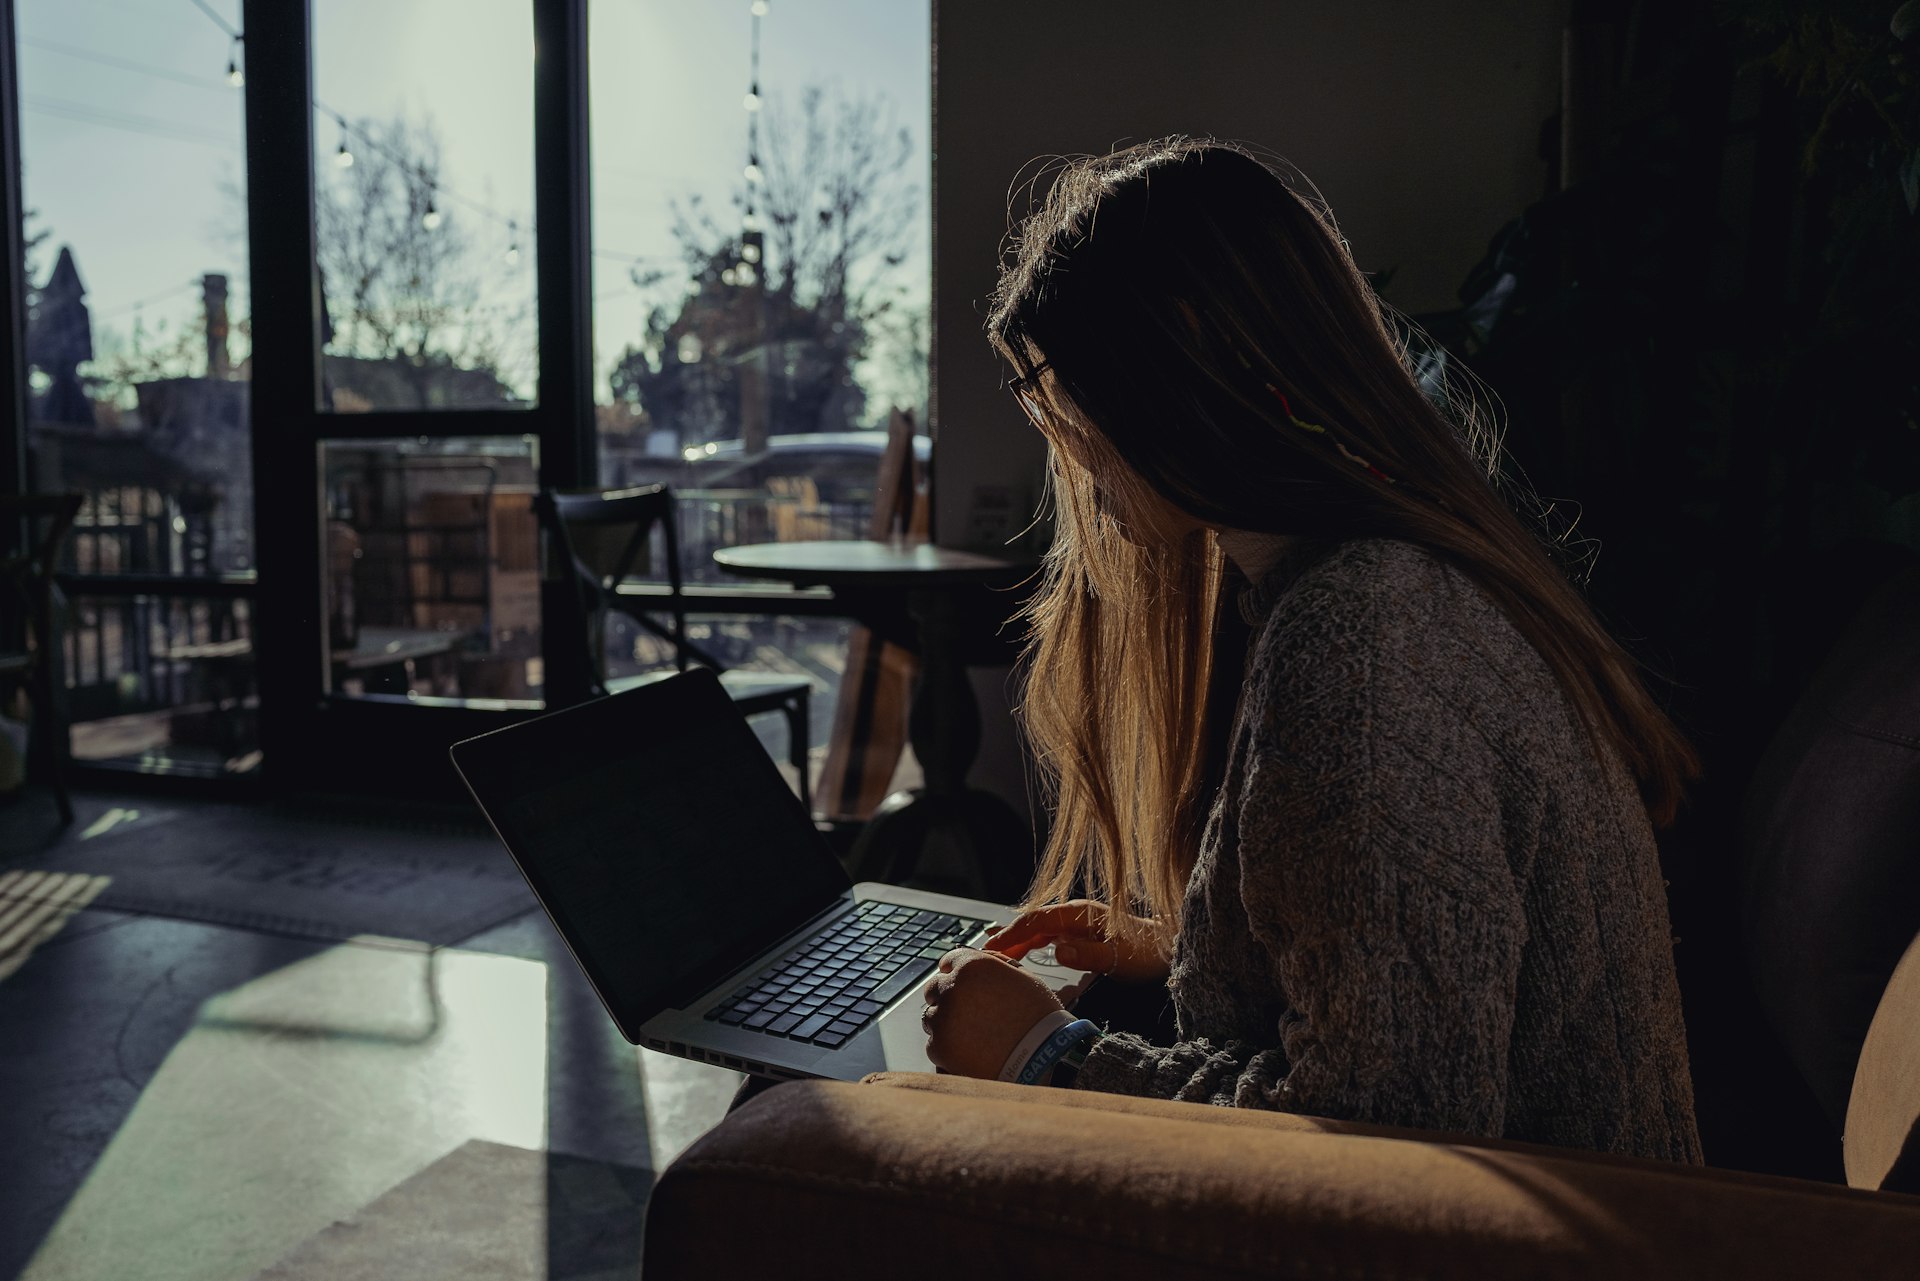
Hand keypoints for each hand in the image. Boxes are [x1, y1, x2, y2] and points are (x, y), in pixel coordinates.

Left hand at [920, 947, 1062, 1078]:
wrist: (1043, 1058)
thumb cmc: (1038, 1017)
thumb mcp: (1022, 977)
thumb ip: (993, 963)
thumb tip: (975, 955)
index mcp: (972, 966)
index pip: (949, 961)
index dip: (957, 973)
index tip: (964, 985)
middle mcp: (952, 988)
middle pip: (934, 989)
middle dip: (948, 998)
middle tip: (970, 1014)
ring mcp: (943, 1019)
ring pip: (932, 1017)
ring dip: (947, 1023)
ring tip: (975, 1035)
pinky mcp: (939, 1047)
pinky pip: (934, 1044)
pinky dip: (948, 1048)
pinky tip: (972, 1051)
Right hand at [983, 899, 1172, 983]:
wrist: (1166, 946)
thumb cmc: (1145, 952)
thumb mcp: (1118, 958)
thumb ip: (1088, 955)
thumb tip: (1057, 951)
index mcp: (1079, 915)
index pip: (1036, 921)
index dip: (1012, 933)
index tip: (991, 947)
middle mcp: (1074, 915)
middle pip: (1032, 923)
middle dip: (1007, 936)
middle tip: (983, 954)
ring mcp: (1076, 923)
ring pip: (1037, 929)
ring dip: (1015, 940)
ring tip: (993, 953)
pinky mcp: (1079, 933)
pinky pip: (1047, 936)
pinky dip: (1029, 943)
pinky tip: (1018, 952)